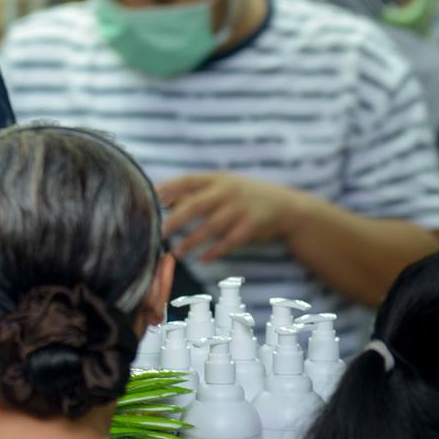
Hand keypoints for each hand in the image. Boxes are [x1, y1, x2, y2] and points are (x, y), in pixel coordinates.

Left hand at [157, 172, 306, 262]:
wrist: (287, 207)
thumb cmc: (246, 197)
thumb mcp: (224, 186)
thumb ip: (197, 191)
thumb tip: (163, 197)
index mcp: (218, 179)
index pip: (188, 180)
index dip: (168, 188)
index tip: (151, 198)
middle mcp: (228, 191)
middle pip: (196, 204)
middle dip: (176, 218)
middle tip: (160, 231)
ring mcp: (241, 209)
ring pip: (211, 226)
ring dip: (192, 240)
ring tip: (177, 251)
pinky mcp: (252, 226)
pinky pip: (230, 241)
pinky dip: (215, 251)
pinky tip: (202, 259)